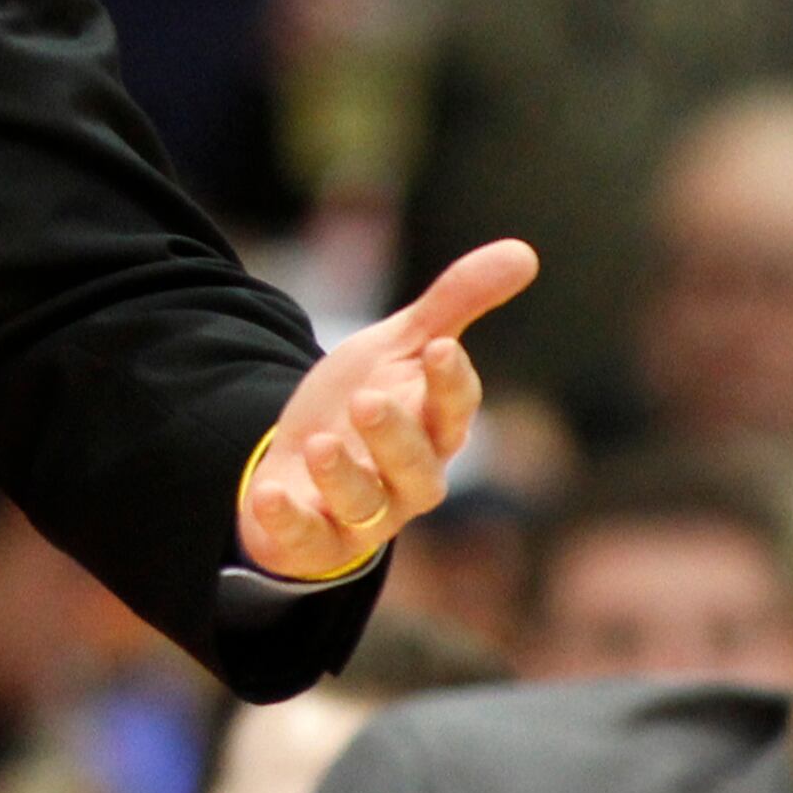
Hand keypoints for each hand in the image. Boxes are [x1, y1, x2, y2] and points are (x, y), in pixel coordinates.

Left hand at [238, 239, 536, 580]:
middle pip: (415, 467)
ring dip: (343, 479)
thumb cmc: (365, 404)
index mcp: (434, 429)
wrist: (302, 463)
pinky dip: (290, 522)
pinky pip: (307, 540)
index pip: (454, 410)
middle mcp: (408, 479)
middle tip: (366, 400)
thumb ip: (454, 304)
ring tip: (320, 442)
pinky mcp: (316, 541)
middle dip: (394, 437)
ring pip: (366, 507)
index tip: (439, 347)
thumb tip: (523, 251)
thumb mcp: (399, 348)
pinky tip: (269, 494)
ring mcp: (364, 515)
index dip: (450, 383)